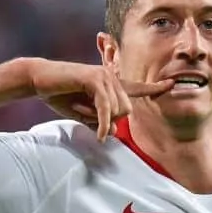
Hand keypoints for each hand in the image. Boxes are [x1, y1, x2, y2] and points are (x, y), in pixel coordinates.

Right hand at [26, 58, 173, 140]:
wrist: (39, 81)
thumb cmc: (61, 96)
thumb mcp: (84, 115)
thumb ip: (100, 122)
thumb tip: (113, 131)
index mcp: (111, 84)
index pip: (137, 88)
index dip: (155, 88)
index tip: (172, 84)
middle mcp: (111, 77)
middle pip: (127, 110)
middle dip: (110, 120)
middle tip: (87, 114)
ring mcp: (104, 77)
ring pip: (118, 110)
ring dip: (99, 119)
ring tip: (79, 108)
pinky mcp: (94, 80)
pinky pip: (106, 108)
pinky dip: (103, 124)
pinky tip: (100, 136)